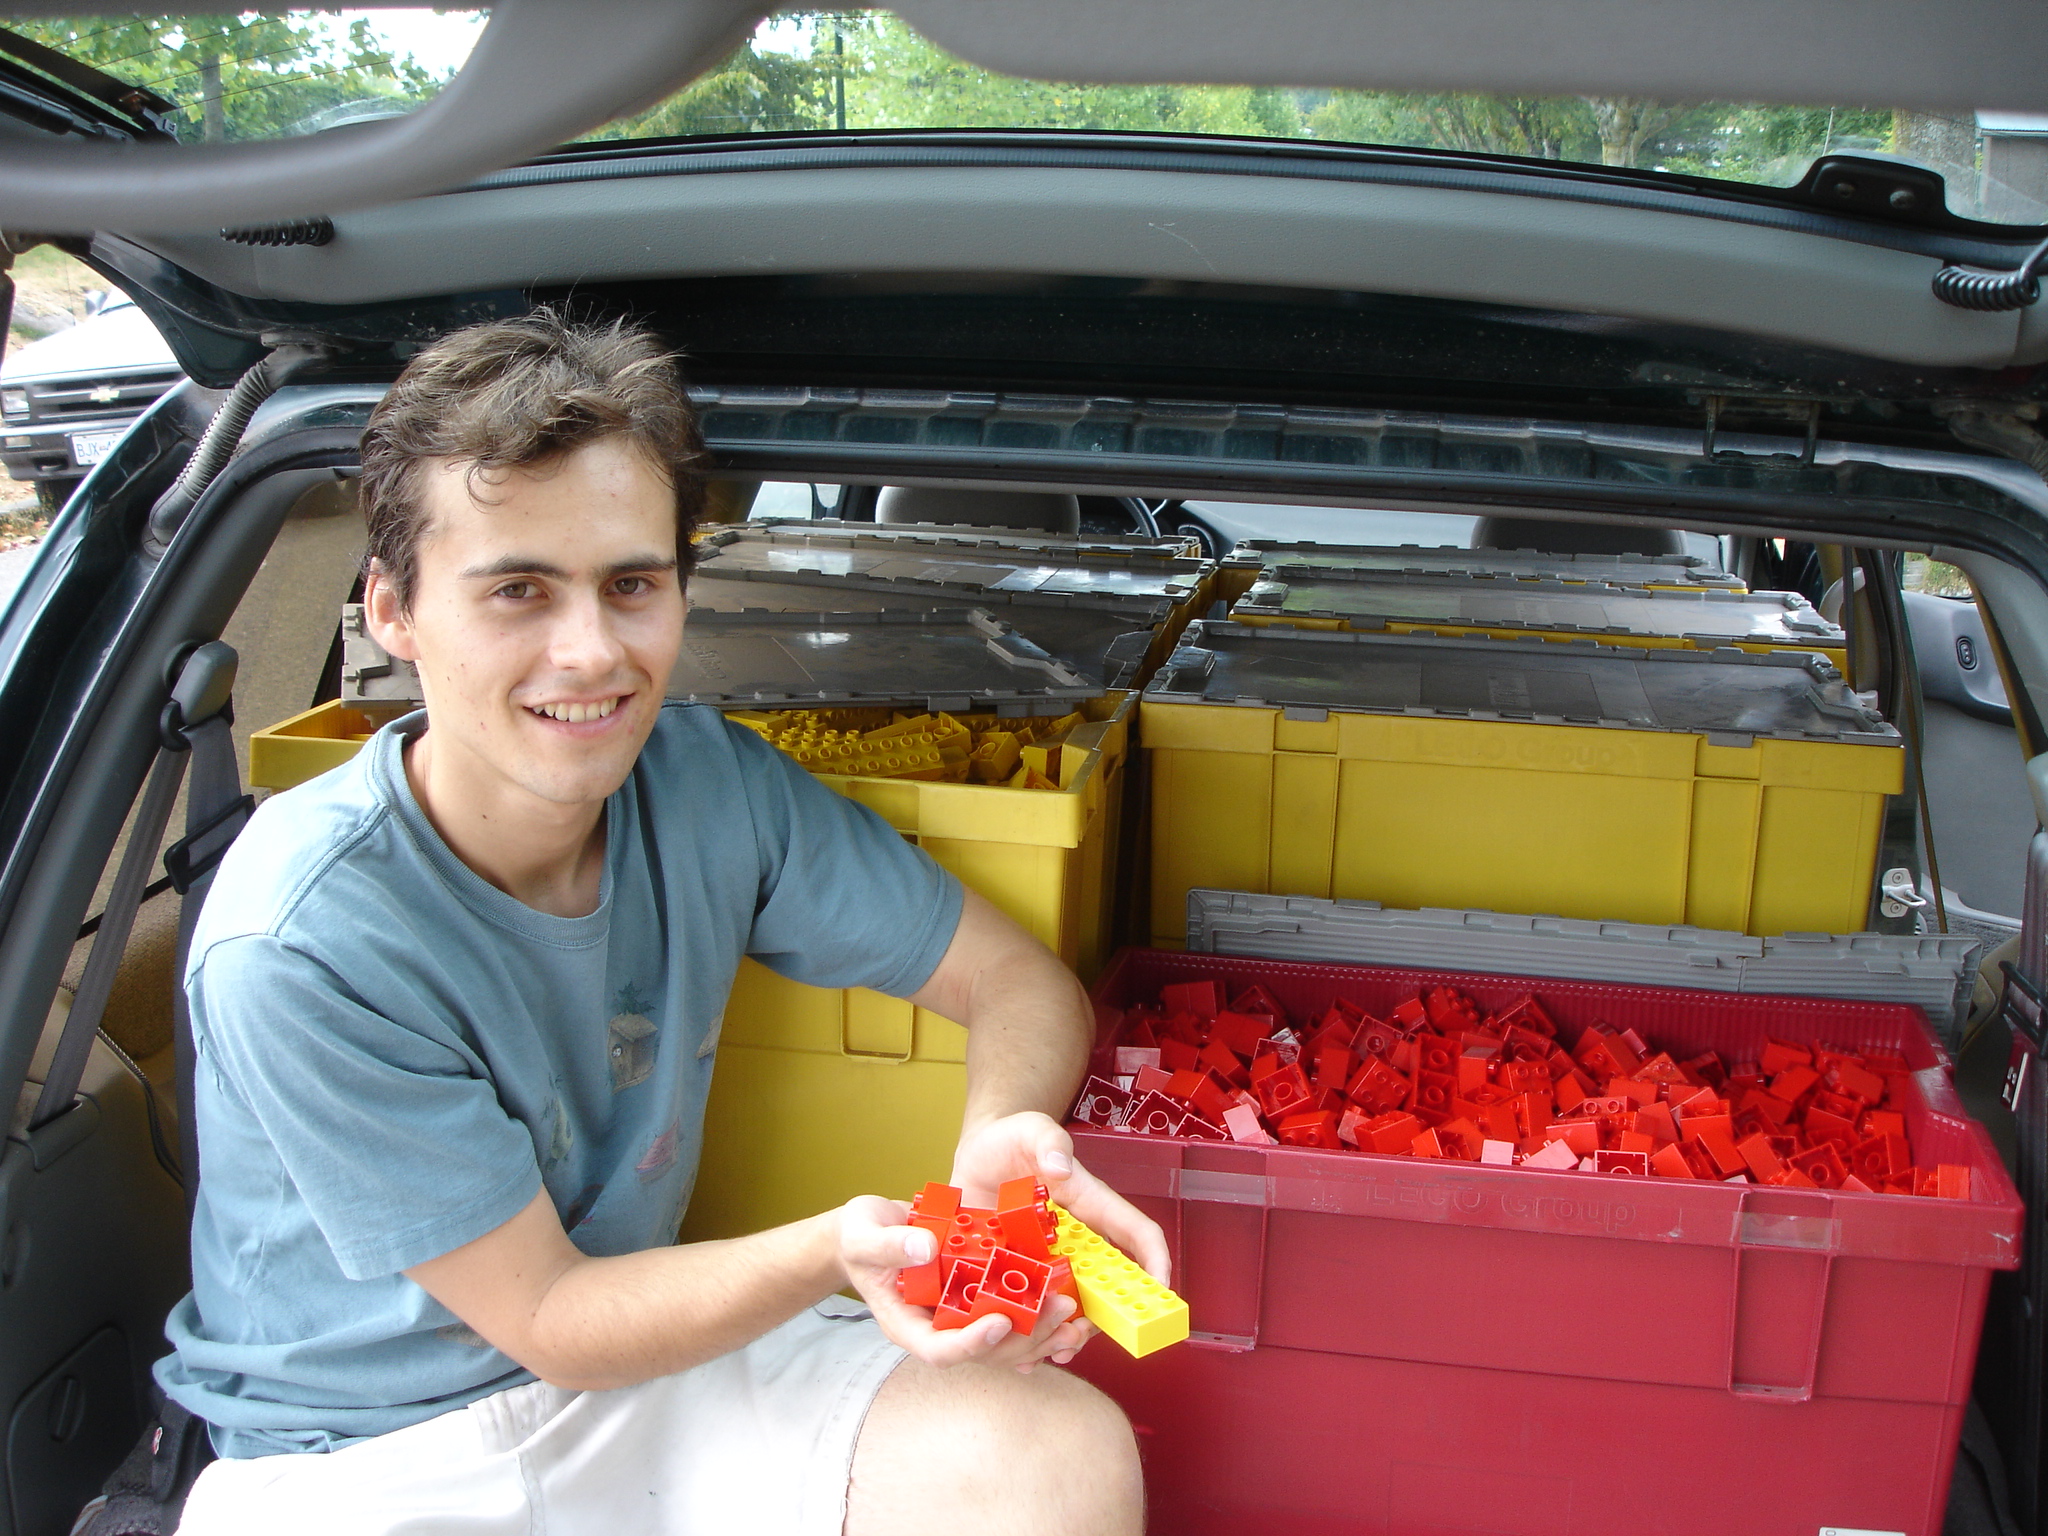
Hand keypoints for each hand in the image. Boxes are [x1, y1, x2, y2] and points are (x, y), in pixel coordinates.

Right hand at [834, 1195, 1082, 1371]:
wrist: (870, 1231)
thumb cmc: (860, 1236)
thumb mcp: (864, 1235)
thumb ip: (890, 1245)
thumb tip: (925, 1248)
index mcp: (908, 1324)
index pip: (940, 1350)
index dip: (972, 1344)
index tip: (1001, 1322)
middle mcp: (938, 1327)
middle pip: (984, 1352)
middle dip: (1024, 1337)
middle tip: (1059, 1310)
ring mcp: (959, 1317)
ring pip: (1005, 1341)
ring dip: (1042, 1332)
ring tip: (1074, 1314)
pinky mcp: (977, 1299)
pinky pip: (1011, 1316)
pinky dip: (1040, 1316)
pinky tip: (1069, 1305)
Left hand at [951, 1111, 1172, 1365]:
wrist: (976, 1156)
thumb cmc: (1011, 1139)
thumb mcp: (1029, 1130)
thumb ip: (1047, 1141)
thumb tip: (1061, 1166)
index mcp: (1093, 1207)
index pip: (1137, 1235)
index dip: (1156, 1265)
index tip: (1160, 1296)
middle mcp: (1078, 1241)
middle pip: (1108, 1286)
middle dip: (1105, 1318)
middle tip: (1079, 1337)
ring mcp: (1051, 1261)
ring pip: (1074, 1308)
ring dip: (1067, 1334)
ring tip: (1047, 1352)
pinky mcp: (1021, 1275)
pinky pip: (1035, 1312)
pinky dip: (1032, 1336)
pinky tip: (1020, 1356)